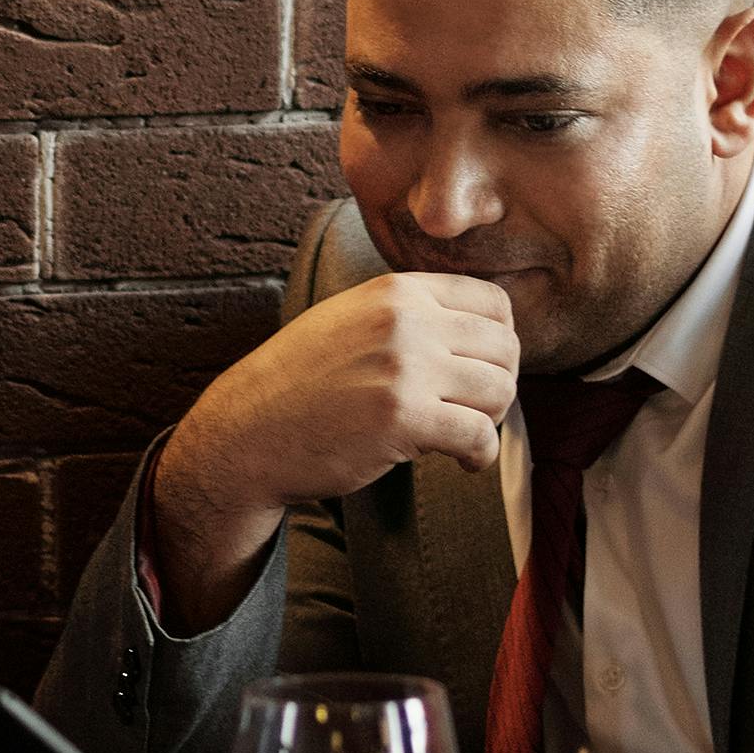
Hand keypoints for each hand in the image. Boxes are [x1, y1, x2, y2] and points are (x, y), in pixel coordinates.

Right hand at [147, 275, 519, 624]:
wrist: (248, 431)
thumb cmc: (300, 383)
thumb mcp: (352, 320)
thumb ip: (409, 314)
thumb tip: (483, 331)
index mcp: (396, 290)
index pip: (492, 301)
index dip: (500, 342)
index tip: (480, 371)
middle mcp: (405, 320)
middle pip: (505, 347)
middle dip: (499, 384)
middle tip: (474, 410)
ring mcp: (404, 367)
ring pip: (500, 390)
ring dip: (491, 420)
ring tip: (463, 434)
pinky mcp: (403, 418)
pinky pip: (480, 434)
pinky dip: (480, 455)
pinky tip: (461, 461)